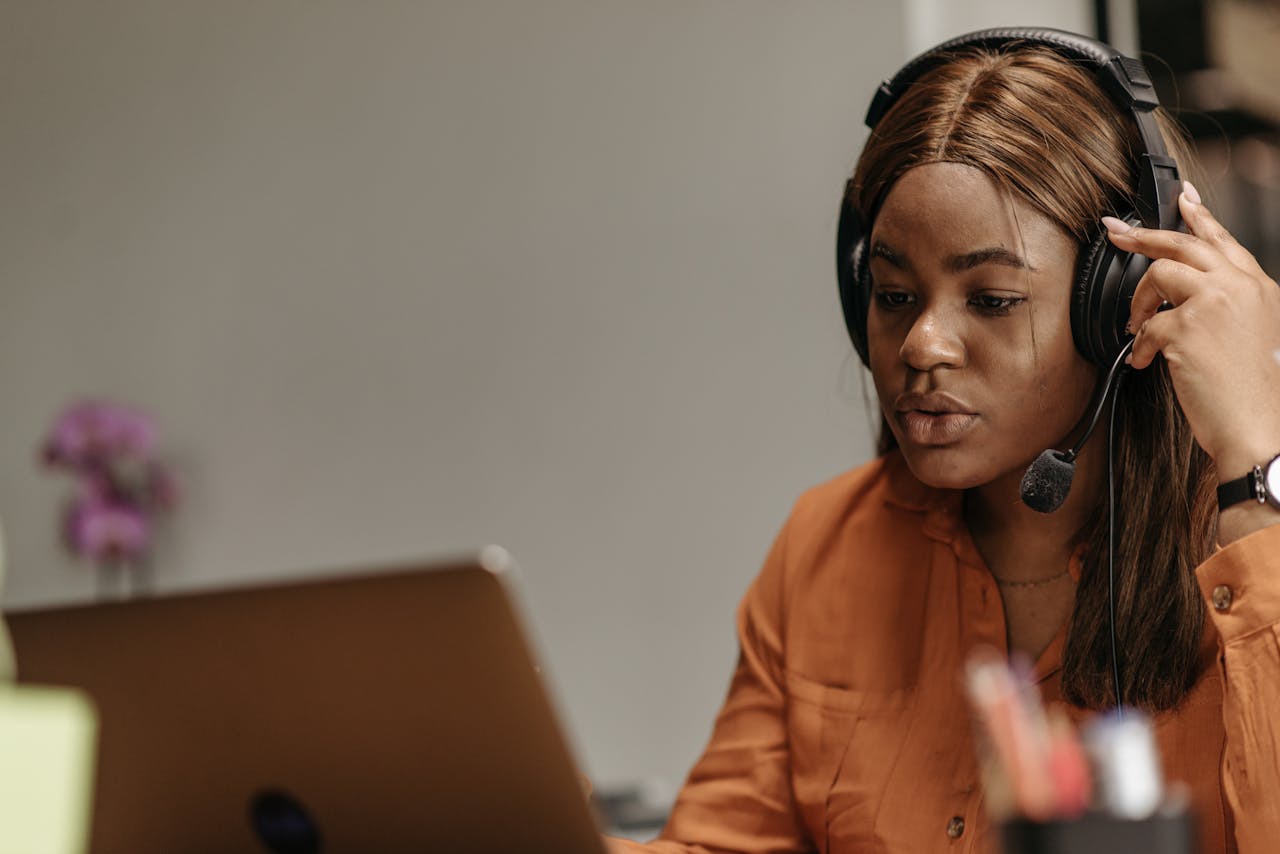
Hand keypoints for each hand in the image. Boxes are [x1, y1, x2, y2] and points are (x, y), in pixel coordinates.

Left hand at [1102, 182, 1279, 482]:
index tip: (1182, 197)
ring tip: (1138, 329)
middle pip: (1183, 243)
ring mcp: (1215, 303)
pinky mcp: (1188, 327)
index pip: (1223, 241)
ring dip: (1139, 302)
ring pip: (1159, 273)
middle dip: (1143, 235)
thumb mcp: (1255, 336)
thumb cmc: (1256, 394)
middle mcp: (1240, 287)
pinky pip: (1147, 325)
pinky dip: (1141, 346)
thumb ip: (1229, 307)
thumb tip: (1186, 298)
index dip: (1199, 216)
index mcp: (1260, 288)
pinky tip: (1147, 363)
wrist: (1262, 429)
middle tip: (1116, 233)